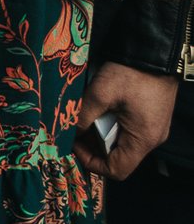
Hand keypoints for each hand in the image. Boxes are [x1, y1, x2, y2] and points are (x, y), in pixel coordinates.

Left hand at [76, 61, 178, 180]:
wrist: (154, 53)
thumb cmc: (130, 73)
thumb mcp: (100, 94)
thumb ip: (83, 117)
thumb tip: (69, 133)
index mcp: (143, 139)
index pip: (117, 170)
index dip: (91, 162)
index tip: (75, 145)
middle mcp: (152, 140)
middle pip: (119, 158)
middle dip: (94, 147)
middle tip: (77, 130)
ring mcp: (154, 130)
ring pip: (123, 145)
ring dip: (102, 135)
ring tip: (87, 118)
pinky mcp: (152, 120)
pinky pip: (129, 133)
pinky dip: (112, 127)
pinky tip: (101, 111)